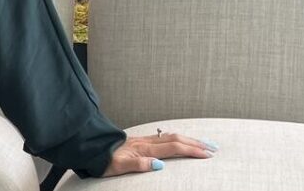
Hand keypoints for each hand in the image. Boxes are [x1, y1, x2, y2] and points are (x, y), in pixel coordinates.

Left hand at [102, 130, 217, 175]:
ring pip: (170, 135)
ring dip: (188, 138)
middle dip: (196, 142)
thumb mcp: (119, 167)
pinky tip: (178, 139)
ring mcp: (142, 139)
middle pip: (176, 138)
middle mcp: (145, 141)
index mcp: (144, 148)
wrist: (89, 149)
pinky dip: (176, 137)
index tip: (207, 155)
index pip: (174, 148)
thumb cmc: (103, 160)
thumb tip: (160, 166)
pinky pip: (162, 136)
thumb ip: (139, 165)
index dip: (191, 150)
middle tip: (213, 147)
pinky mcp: (138, 139)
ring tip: (202, 142)